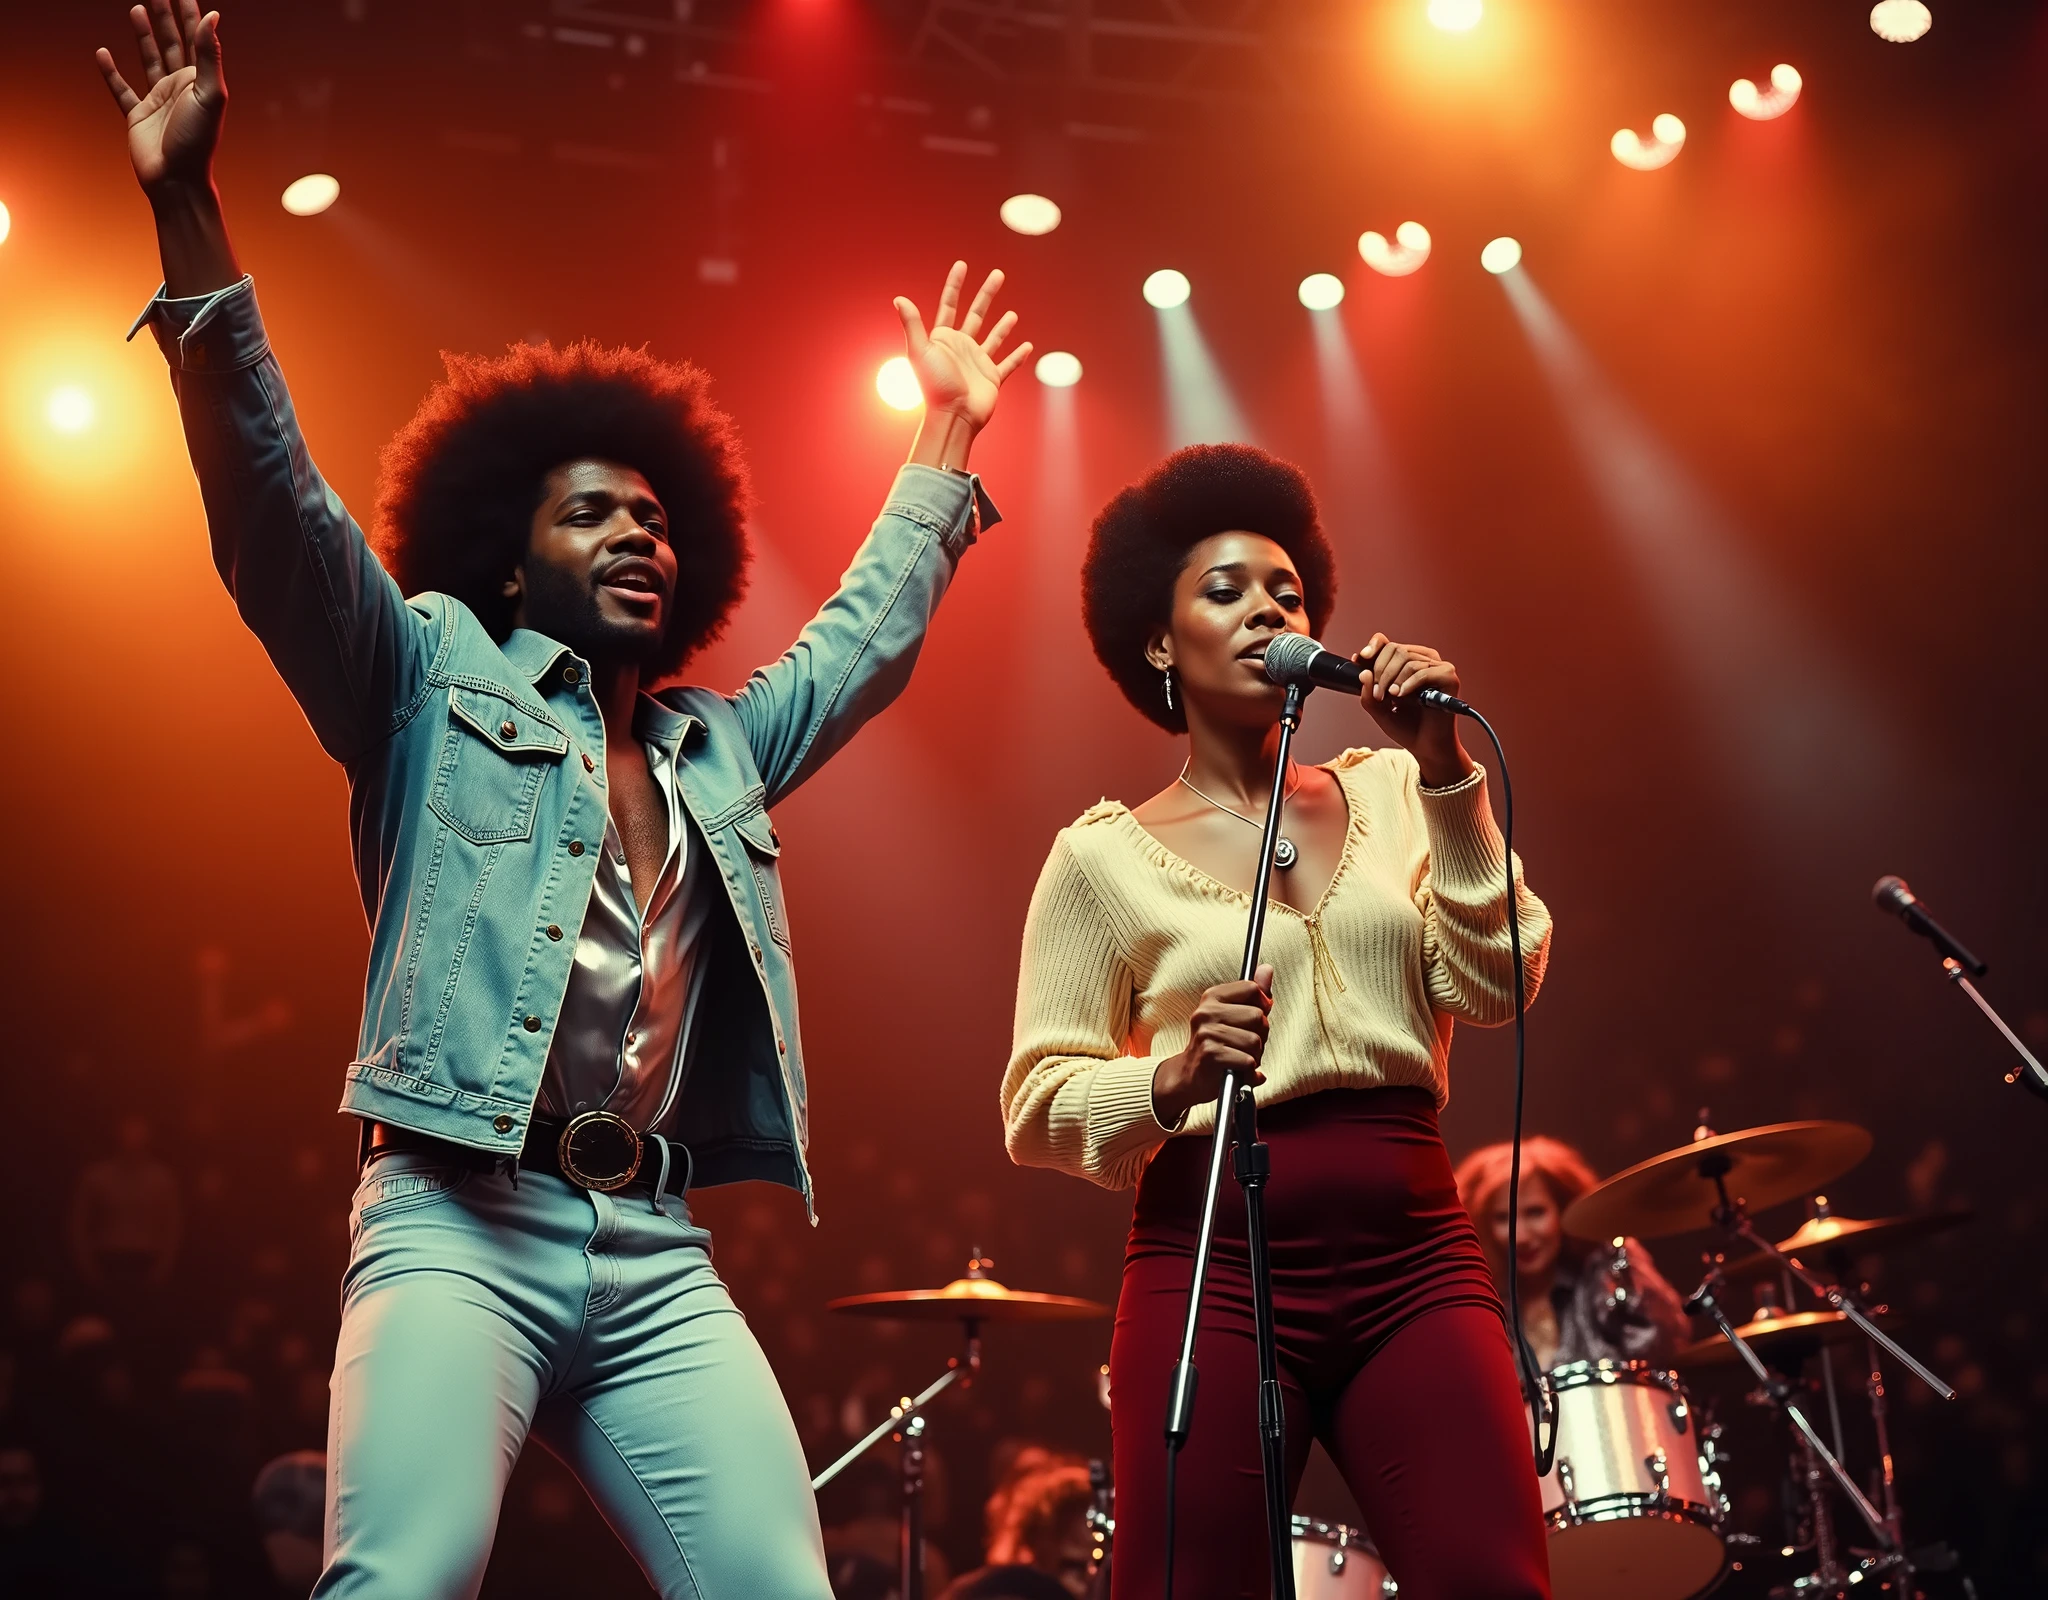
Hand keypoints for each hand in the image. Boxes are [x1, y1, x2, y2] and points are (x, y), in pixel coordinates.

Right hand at [97, 1, 225, 195]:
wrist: (177, 181)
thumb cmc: (197, 142)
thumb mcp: (208, 95)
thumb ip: (209, 56)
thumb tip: (212, 17)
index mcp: (199, 82)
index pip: (195, 39)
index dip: (188, 13)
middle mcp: (180, 88)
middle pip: (171, 43)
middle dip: (164, 16)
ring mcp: (158, 100)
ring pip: (149, 60)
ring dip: (144, 35)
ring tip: (137, 9)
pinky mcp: (138, 116)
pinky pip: (122, 90)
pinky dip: (112, 72)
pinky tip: (103, 53)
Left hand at [893, 261, 1031, 431]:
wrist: (953, 417)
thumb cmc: (935, 386)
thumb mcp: (920, 351)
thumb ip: (912, 324)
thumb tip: (898, 298)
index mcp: (943, 339)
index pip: (950, 305)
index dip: (955, 285)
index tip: (962, 265)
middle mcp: (961, 348)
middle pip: (976, 314)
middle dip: (987, 294)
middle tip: (998, 274)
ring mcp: (977, 362)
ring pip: (993, 337)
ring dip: (1003, 325)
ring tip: (1012, 313)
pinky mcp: (992, 378)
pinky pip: (1008, 364)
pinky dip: (1017, 356)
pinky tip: (1027, 346)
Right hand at [1151, 965, 1272, 1126]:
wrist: (1190, 1076)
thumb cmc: (1217, 1044)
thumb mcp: (1233, 1014)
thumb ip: (1252, 993)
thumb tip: (1267, 968)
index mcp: (1212, 997)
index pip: (1251, 988)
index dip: (1262, 1005)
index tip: (1254, 1018)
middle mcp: (1207, 1012)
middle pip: (1258, 1016)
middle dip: (1260, 1035)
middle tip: (1244, 1044)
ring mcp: (1207, 1033)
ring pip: (1255, 1041)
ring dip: (1254, 1055)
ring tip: (1239, 1057)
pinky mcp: (1210, 1055)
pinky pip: (1248, 1061)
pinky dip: (1248, 1071)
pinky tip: (1236, 1070)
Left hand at [1352, 633, 1472, 787]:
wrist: (1426, 747)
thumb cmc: (1406, 728)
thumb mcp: (1378, 709)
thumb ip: (1367, 692)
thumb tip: (1364, 672)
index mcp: (1407, 662)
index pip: (1387, 643)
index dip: (1372, 647)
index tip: (1360, 659)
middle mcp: (1424, 660)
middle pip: (1395, 649)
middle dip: (1380, 672)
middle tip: (1379, 694)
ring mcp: (1438, 668)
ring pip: (1407, 659)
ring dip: (1392, 679)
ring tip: (1390, 698)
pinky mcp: (1448, 678)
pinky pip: (1422, 671)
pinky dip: (1408, 683)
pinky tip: (1402, 695)